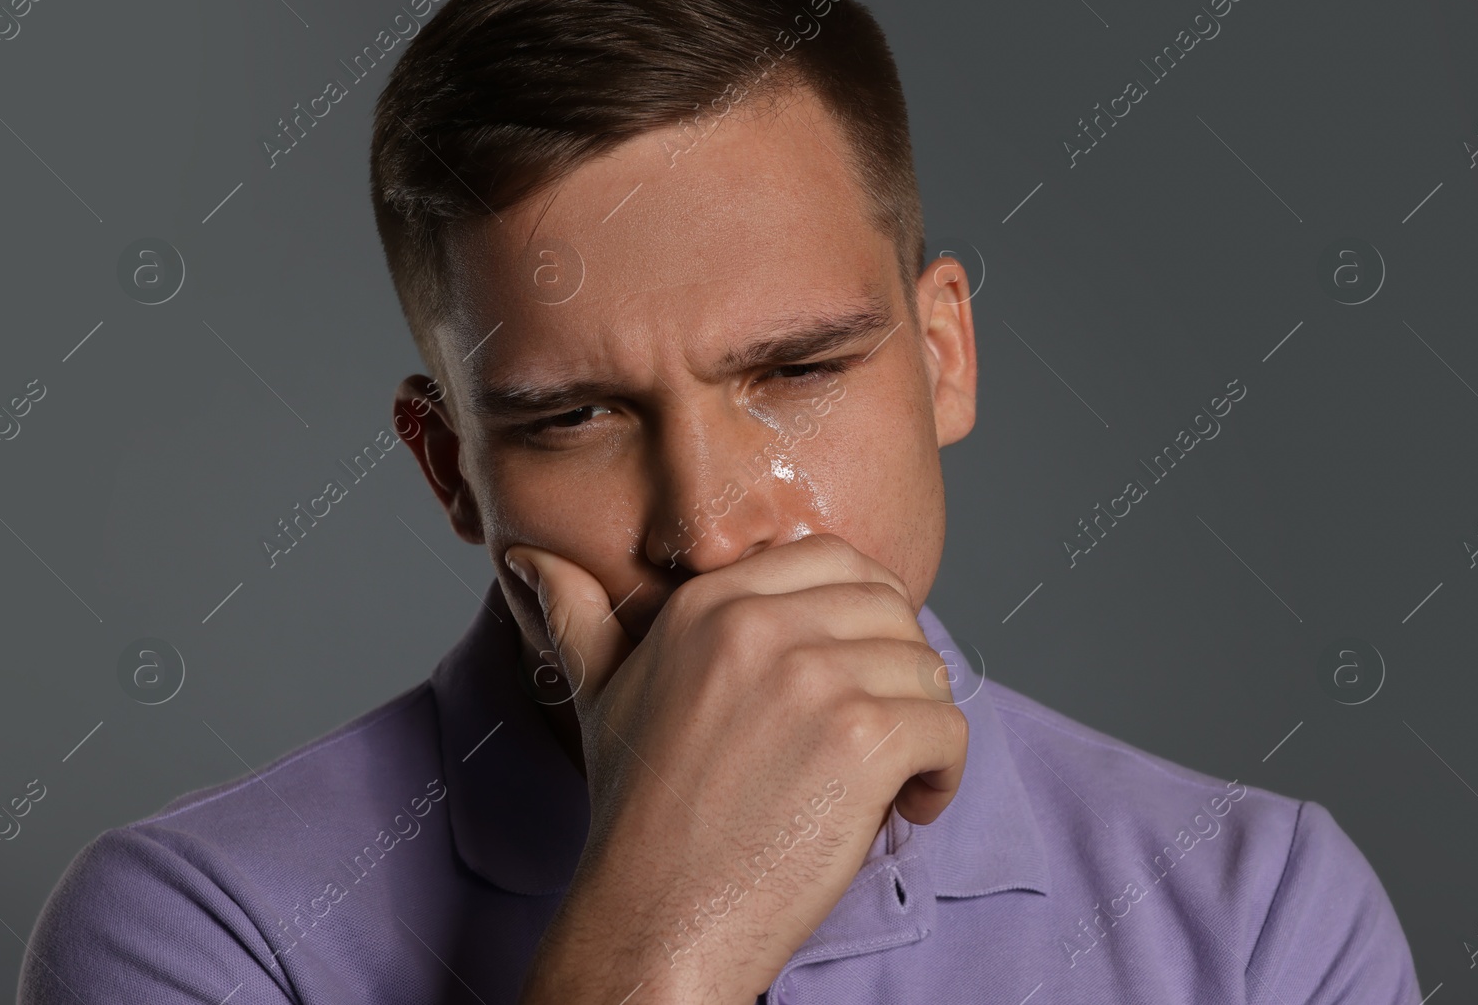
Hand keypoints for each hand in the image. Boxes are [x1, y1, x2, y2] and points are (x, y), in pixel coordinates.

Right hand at [508, 533, 967, 1004]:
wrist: (655, 919)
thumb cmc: (637, 815)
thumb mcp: (599, 696)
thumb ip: (579, 618)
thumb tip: (530, 560)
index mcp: (709, 603)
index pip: (834, 558)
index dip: (864, 614)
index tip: (856, 673)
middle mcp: (760, 624)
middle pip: (892, 606)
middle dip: (901, 667)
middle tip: (881, 729)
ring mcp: (814, 679)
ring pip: (927, 667)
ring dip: (924, 725)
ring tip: (890, 780)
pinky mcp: (860, 739)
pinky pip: (948, 728)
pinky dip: (945, 773)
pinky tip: (908, 808)